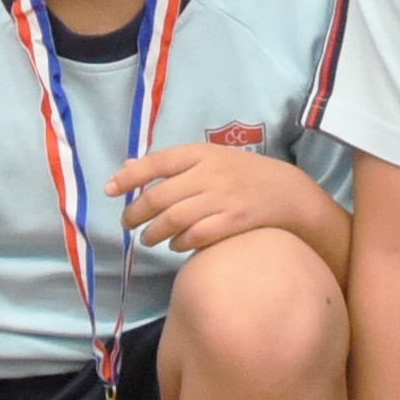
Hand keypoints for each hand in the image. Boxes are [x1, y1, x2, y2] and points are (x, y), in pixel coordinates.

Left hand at [114, 142, 341, 258]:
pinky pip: (196, 236)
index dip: (129, 177)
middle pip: (160, 196)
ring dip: (154, 232)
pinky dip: (179, 243)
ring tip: (147, 238)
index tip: (110, 190)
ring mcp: (222, 199)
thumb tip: (127, 166)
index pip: (158, 162)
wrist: (289, 194)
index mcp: (202, 153)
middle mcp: (210, 174)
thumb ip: (172, 164)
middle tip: (126, 224)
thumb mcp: (211, 159)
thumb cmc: (244, 176)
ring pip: (174, 219)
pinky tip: (175, 245)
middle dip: (136, 213)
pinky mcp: (234, 222)